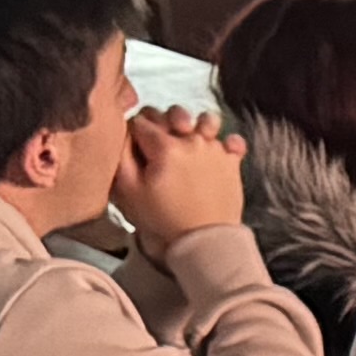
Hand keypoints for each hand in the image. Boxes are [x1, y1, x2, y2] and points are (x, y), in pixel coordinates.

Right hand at [121, 103, 246, 238]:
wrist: (204, 242)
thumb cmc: (163, 219)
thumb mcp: (129, 190)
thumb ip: (121, 156)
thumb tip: (124, 134)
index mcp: (165, 146)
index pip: (141, 121)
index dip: (133, 130)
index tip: (134, 146)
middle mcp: (193, 140)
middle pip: (172, 113)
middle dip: (162, 121)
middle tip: (160, 141)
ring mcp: (215, 149)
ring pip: (206, 120)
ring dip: (196, 125)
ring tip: (190, 138)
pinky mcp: (232, 162)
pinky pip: (233, 141)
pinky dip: (226, 142)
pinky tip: (218, 150)